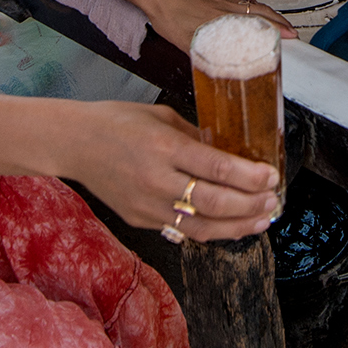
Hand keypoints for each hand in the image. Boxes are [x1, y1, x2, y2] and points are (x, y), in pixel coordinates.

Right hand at [67, 101, 280, 239]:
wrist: (74, 143)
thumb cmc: (117, 122)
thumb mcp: (160, 116)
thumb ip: (194, 137)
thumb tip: (228, 152)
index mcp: (165, 147)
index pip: (218, 168)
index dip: (251, 177)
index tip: (272, 176)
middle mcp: (157, 180)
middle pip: (217, 203)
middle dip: (252, 204)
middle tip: (273, 201)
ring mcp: (148, 205)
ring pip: (204, 227)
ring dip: (239, 226)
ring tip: (262, 220)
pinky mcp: (141, 220)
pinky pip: (183, 230)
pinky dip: (211, 230)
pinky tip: (230, 226)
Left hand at [140, 0, 295, 55]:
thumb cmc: (168, 16)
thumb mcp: (186, 43)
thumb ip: (203, 56)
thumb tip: (215, 71)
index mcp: (222, 18)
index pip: (257, 22)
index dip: (276, 29)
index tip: (289, 36)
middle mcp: (226, 6)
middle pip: (261, 11)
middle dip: (280, 21)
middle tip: (291, 31)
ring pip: (253, 3)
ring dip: (269, 12)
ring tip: (278, 20)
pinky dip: (252, 2)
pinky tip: (252, 5)